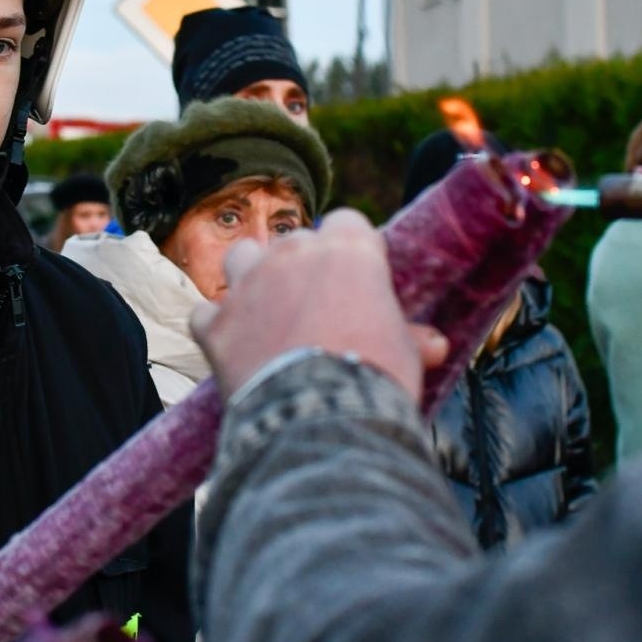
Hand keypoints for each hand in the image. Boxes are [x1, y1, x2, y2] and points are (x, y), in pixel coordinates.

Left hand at [190, 209, 448, 401]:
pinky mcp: (215, 324)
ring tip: (266, 310)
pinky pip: (207, 313)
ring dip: (251, 277)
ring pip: (241, 257)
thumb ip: (410, 339)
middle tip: (316, 306)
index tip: (357, 277)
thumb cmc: (375, 378)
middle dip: (301, 266)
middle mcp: (292, 254)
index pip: (348, 222)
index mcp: (347, 249)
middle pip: (294, 240)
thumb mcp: (404, 354)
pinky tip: (232, 348)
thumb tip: (434, 345)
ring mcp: (247, 285)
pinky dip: (217, 327)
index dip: (351, 249)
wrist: (319, 419)